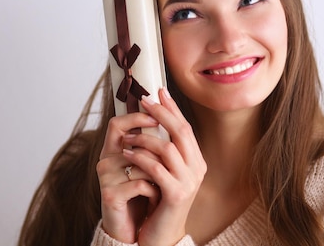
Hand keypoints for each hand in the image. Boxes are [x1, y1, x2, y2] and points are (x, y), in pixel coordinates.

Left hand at [96, 88, 206, 245]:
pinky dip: (140, 158)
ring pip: (167, 148)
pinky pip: (156, 168)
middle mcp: (197, 169)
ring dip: (145, 137)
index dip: (172, 108)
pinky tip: (126, 154)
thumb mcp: (165, 172)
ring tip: (128, 136)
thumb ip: (164, 151)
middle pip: (181, 132)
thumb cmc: (160, 201)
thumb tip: (152, 120)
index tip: (159, 91)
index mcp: (196, 161)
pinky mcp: (175, 195)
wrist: (162, 236)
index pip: (186, 128)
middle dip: (161, 113)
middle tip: (144, 100)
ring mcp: (188, 183)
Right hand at [96, 106, 161, 242]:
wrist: (130, 230)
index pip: (117, 124)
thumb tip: (169, 120)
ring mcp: (106, 178)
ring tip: (164, 183)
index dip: (136, 117)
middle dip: (152, 141)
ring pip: (141, 162)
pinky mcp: (111, 195)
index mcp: (113, 152)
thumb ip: (150, 148)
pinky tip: (157, 197)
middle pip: (125, 137)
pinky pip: (141, 183)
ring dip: (158, 173)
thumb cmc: (140, 196)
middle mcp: (105, 161)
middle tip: (170, 146)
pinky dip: (154, 190)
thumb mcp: (145, 168)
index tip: (156, 116)